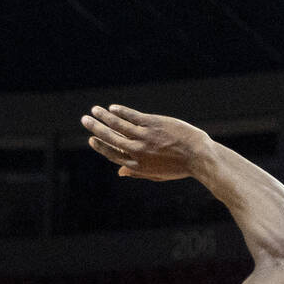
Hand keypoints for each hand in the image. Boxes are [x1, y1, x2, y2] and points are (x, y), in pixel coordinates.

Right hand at [82, 104, 210, 180]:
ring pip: (118, 125)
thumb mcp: (157, 175)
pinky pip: (132, 116)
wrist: (199, 157)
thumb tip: (119, 173)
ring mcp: (145, 137)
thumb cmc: (180, 167)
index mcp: (138, 166)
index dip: (101, 146)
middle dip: (96, 129)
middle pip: (111, 138)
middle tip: (85, 120)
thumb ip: (137, 173)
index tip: (92, 139)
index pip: (113, 154)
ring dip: (103, 117)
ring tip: (94, 110)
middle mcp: (138, 152)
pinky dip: (121, 112)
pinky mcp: (153, 124)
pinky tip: (112, 108)